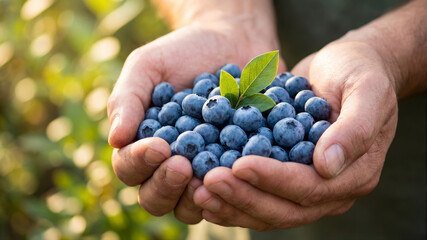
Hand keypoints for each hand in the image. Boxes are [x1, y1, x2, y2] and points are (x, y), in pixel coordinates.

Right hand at [107, 23, 284, 223]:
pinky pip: (232, 191)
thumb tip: (115, 140)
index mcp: (142, 145)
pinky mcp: (235, 170)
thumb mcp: (148, 66)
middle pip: (156, 198)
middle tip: (182, 165)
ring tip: (212, 176)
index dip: (139, 162)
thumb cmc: (183, 52)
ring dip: (198, 197)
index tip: (159, 146)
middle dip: (166, 185)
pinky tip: (244, 173)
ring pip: (191, 206)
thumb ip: (127, 99)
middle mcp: (168, 166)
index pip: (129, 167)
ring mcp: (202, 173)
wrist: (232, 42)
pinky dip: (235, 187)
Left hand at [192, 40, 397, 229]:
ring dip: (231, 203)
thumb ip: (354, 129)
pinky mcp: (285, 178)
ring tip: (197, 192)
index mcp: (355, 174)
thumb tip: (327, 166)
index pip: (311, 187)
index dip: (274, 179)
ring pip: (267, 210)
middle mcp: (331, 189)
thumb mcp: (367, 90)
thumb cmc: (360, 72)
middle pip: (284, 208)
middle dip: (244, 196)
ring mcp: (307, 187)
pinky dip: (231, 196)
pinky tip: (202, 190)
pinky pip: (257, 195)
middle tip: (207, 183)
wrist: (346, 67)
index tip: (240, 164)